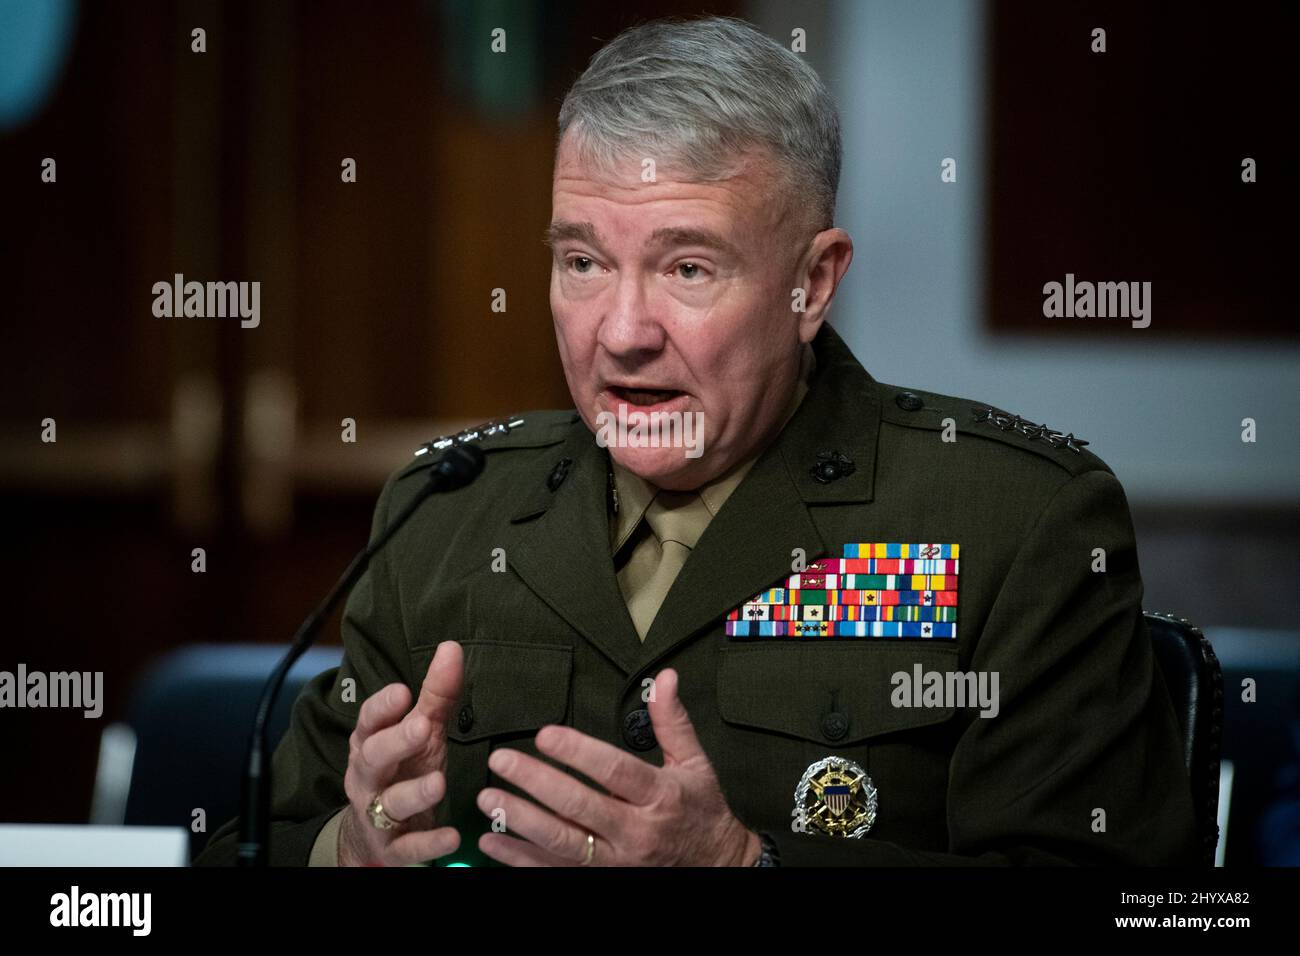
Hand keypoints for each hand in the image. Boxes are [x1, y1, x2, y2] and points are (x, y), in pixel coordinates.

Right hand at [337, 640, 463, 865]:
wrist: (376, 835)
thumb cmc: (403, 768)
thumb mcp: (421, 731)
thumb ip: (435, 694)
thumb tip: (451, 648)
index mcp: (371, 743)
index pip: (369, 721)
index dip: (382, 707)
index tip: (403, 691)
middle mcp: (369, 777)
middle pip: (373, 758)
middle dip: (396, 742)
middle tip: (423, 727)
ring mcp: (378, 814)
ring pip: (389, 803)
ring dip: (414, 792)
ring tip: (439, 782)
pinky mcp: (393, 848)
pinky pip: (408, 848)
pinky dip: (430, 843)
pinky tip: (453, 836)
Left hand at [476, 668, 759, 865]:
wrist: (715, 868)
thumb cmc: (700, 811)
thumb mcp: (694, 764)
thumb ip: (672, 720)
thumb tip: (664, 678)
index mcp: (658, 796)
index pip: (614, 771)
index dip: (578, 752)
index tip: (545, 734)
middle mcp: (635, 831)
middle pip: (579, 806)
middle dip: (536, 782)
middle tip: (501, 761)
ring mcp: (615, 861)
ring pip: (561, 842)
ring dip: (520, 821)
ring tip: (489, 798)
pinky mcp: (600, 878)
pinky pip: (553, 871)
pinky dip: (519, 859)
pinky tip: (492, 842)